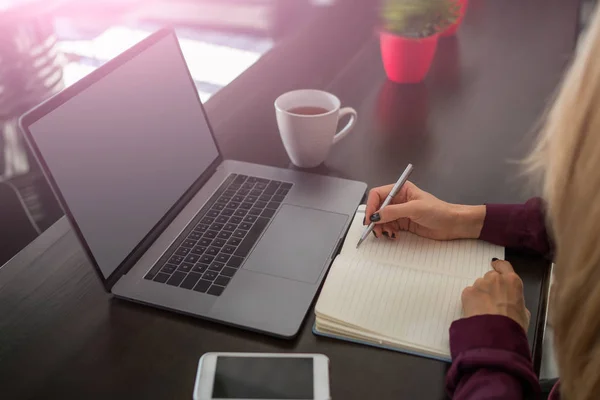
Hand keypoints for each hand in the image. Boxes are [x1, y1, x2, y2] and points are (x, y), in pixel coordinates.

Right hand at [365, 181, 484, 239]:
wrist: (453, 224)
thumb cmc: (439, 211)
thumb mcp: (415, 208)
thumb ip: (394, 211)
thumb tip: (376, 215)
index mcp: (400, 190)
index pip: (378, 195)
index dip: (371, 206)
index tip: (370, 218)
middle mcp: (398, 200)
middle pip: (377, 208)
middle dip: (374, 219)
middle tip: (376, 230)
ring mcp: (400, 212)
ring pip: (381, 219)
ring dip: (380, 227)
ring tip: (386, 234)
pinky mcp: (403, 223)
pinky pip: (388, 227)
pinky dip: (388, 232)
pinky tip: (394, 235)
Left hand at [461, 259, 530, 331]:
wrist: (495, 333)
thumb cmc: (513, 325)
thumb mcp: (524, 312)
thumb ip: (517, 300)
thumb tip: (512, 302)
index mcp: (512, 281)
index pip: (504, 266)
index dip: (499, 266)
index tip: (496, 266)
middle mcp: (495, 279)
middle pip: (491, 277)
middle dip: (491, 285)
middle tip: (492, 299)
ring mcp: (480, 284)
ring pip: (479, 285)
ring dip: (481, 293)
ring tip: (484, 309)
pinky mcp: (468, 292)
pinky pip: (469, 293)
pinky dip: (471, 300)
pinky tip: (476, 311)